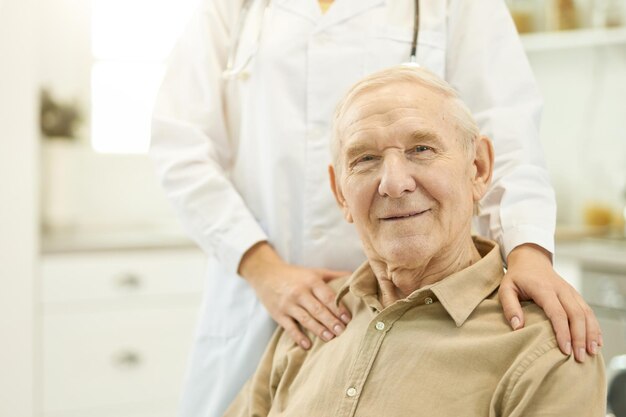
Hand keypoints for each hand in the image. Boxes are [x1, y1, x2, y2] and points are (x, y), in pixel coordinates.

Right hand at [238, 242, 351, 349]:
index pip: (327, 296)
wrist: (266, 274)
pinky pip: (289, 327)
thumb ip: (335, 275)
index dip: (338, 307)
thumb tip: (355, 277)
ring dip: (318, 329)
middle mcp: (300, 292)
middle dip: (331, 321)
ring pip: (305, 319)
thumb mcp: (315, 271)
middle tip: (342, 332)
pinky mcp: (278, 314)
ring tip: (330, 338)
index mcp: (311, 281)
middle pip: (318, 309)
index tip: (348, 318)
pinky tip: (307, 345)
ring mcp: (288, 304)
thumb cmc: (296, 275)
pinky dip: (298, 337)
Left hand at [498, 243, 601, 362]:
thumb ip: (510, 307)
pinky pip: (588, 311)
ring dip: (591, 333)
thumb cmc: (517, 277)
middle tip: (580, 358)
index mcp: (543, 288)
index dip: (563, 332)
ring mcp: (570, 291)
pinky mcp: (575, 295)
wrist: (530, 260)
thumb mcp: (506, 288)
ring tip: (592, 352)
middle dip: (580, 337)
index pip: (557, 312)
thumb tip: (517, 327)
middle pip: (576, 315)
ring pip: (586, 313)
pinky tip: (597, 341)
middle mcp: (561, 289)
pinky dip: (595, 326)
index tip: (565, 350)